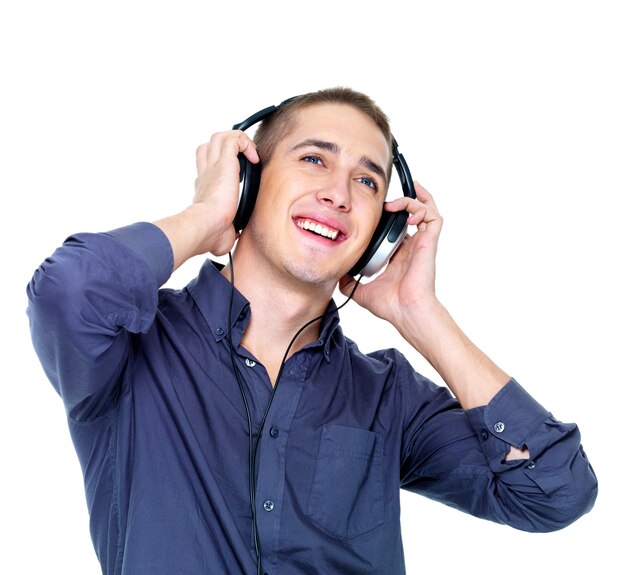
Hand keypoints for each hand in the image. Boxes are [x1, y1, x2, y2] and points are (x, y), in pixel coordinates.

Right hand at [153, 131, 258, 268]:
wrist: (205, 227)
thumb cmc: (210, 234)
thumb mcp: (221, 232)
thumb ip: (227, 229)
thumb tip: (233, 233)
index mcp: (205, 189)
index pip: (208, 169)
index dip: (220, 167)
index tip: (235, 177)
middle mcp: (207, 174)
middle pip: (209, 146)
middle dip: (226, 147)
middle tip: (242, 160)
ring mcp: (213, 166)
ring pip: (220, 137)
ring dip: (236, 140)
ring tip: (249, 155)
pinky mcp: (224, 162)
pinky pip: (234, 140)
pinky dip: (245, 144)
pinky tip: (254, 158)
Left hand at [339, 181, 442, 328]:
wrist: (405, 311)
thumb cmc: (391, 305)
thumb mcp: (362, 291)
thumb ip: (349, 283)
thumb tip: (338, 276)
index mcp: (399, 256)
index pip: (397, 229)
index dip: (389, 218)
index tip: (376, 211)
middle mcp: (412, 247)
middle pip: (413, 215)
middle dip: (402, 201)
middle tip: (385, 201)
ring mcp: (422, 244)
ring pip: (425, 211)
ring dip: (411, 200)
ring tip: (393, 203)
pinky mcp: (429, 243)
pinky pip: (434, 217)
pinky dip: (423, 208)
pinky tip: (407, 212)